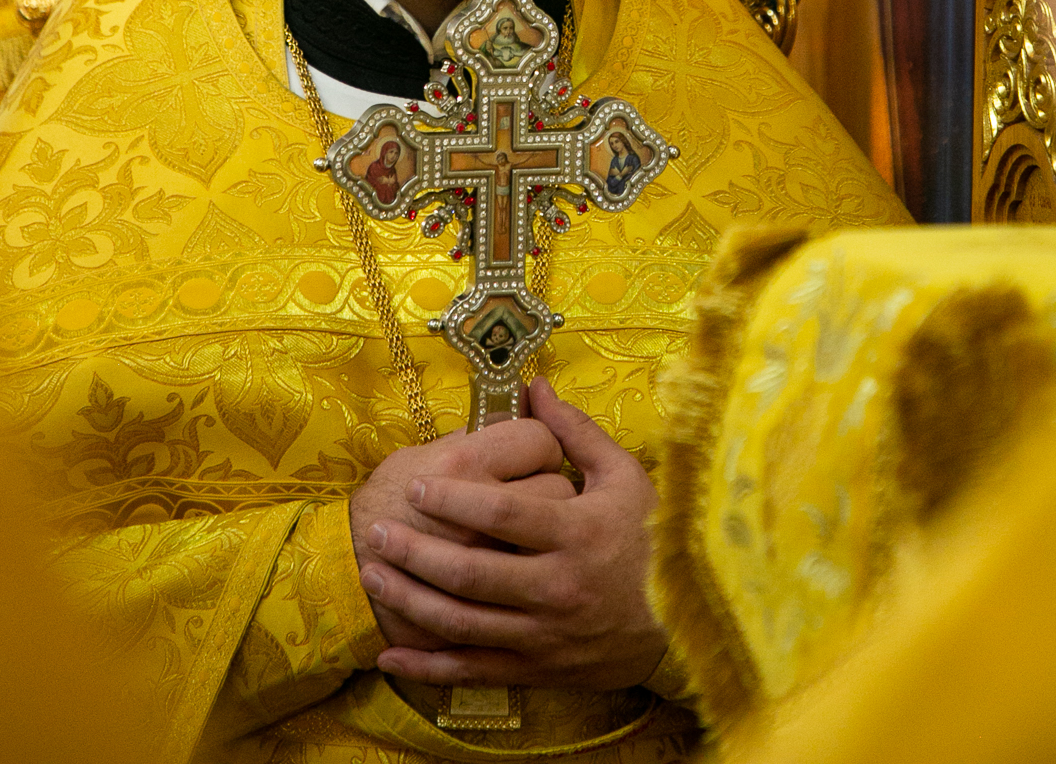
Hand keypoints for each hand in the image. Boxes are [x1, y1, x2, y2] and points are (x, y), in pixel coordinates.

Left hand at [360, 378, 667, 691]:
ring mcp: (544, 635)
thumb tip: (535, 385)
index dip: (453, 502)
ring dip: (410, 601)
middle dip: (414, 550)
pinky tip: (390, 656)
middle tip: (375, 529)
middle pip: (470, 572)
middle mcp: (556, 589)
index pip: (501, 516)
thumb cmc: (653, 540)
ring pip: (462, 623)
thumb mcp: (623, 477)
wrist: (681, 627)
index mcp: (576, 535)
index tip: (416, 487)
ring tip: (373, 575)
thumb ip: (574, 431)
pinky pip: (473, 670)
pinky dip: (428, 666)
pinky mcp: (538, 669)